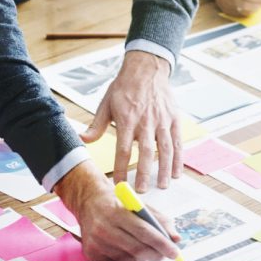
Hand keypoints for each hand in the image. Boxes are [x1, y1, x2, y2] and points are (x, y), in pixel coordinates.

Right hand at [54, 160, 181, 260]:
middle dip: (156, 254)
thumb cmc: (117, 202)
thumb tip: (176, 238)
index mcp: (116, 211)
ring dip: (144, 258)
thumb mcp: (139, 204)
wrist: (88, 201)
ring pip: (128, 259)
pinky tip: (131, 251)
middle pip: (137, 248)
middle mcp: (103, 228)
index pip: (144, 231)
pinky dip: (130, 260)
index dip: (162, 243)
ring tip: (149, 251)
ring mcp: (96, 242)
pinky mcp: (91, 253)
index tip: (175, 251)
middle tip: (166, 254)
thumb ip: (159, 220)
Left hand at [81, 50, 179, 192]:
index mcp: (127, 119)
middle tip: (142, 192)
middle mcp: (146, 121)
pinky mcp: (173, 119)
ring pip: (165, 149)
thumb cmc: (124, 87)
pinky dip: (178, 158)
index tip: (119, 184)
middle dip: (144, 174)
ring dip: (164, 169)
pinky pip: (178, 142)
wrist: (147, 68)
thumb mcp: (106, 103)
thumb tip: (82, 140)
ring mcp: (162, 121)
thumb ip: (96, 125)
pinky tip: (176, 173)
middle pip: (146, 152)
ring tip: (161, 186)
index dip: (122, 168)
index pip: (123, 149)